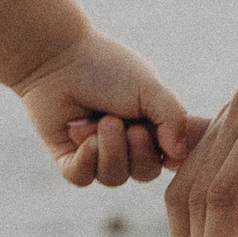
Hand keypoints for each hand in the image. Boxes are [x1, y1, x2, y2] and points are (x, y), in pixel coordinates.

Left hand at [19, 30, 198, 188]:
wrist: (58, 58)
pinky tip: (79, 135)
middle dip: (135, 150)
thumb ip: (174, 119)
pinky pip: (82, 178)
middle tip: (119, 121)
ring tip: (101, 121)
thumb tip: (179, 157)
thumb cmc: (107, 68)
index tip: (150, 128)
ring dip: (109, 150)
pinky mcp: (69, 158)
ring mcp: (98, 154)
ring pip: (113, 178)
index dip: (165, 152)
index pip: (170, 160)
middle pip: (144, 173)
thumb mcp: (150, 88)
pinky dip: (84, 161)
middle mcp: (128, 145)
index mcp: (152, 128)